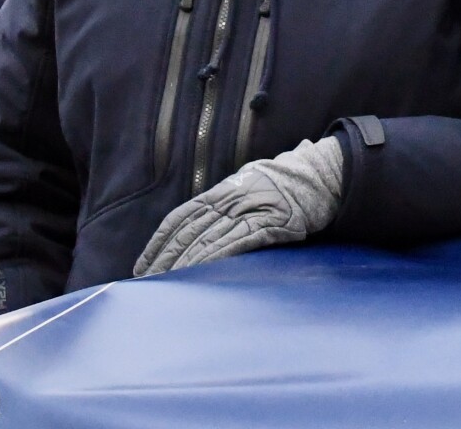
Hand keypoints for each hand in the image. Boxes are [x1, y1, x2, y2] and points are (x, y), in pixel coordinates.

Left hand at [134, 137, 344, 275]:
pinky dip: (213, 258)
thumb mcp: (246, 182)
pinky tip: (198, 272)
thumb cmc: (281, 182)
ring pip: (206, 240)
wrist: (318, 177)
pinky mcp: (267, 226)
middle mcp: (228, 201)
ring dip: (183, 265)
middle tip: (146, 282)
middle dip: (164, 259)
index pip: (179, 218)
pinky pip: (235, 244)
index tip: (142, 265)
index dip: (158, 243)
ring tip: (165, 285)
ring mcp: (247, 213)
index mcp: (220, 191)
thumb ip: (223, 200)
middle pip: (187, 232)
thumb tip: (197, 219)